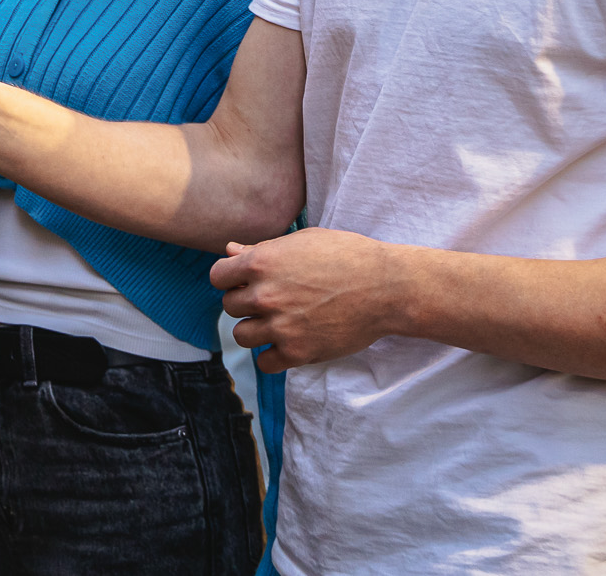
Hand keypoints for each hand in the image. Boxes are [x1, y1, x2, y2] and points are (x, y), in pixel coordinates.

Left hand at [212, 228, 409, 370]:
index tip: (247, 282)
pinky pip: (265, 362)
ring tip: (279, 323)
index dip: (231, 279)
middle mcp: (266, 295)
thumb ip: (262, 249)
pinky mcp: (299, 352)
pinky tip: (288, 343)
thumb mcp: (302, 242)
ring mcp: (281, 326)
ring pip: (242, 336)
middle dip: (246, 304)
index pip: (218, 276)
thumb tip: (230, 251)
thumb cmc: (347, 256)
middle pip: (230, 307)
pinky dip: (273, 356)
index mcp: (262, 263)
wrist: (387, 287)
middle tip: (271, 301)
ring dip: (256, 330)